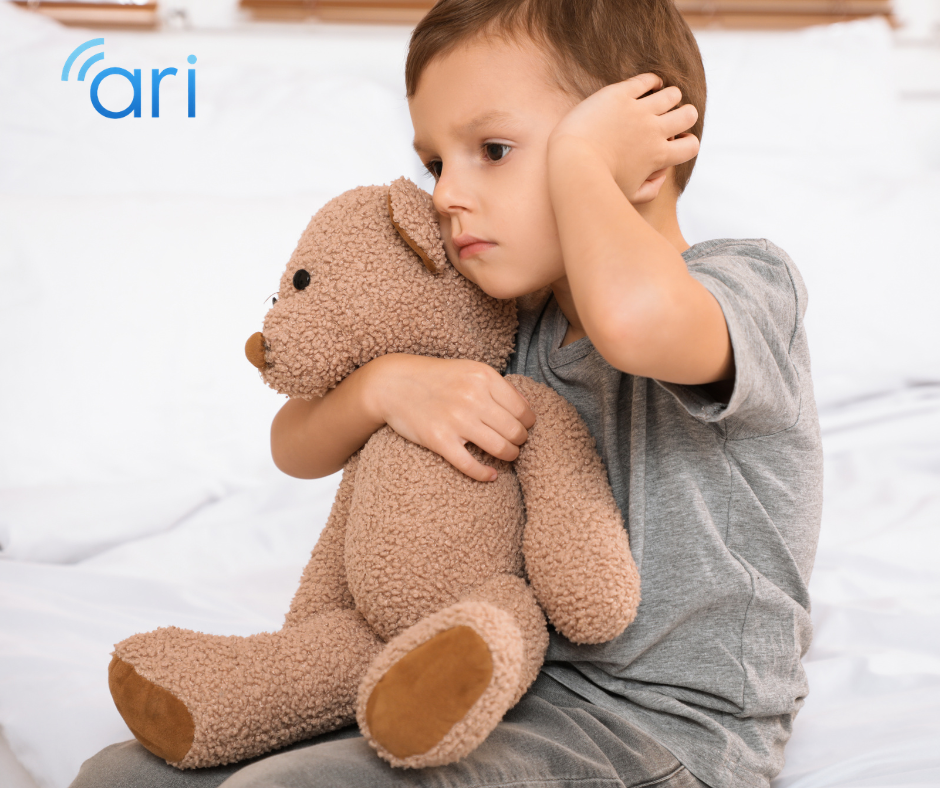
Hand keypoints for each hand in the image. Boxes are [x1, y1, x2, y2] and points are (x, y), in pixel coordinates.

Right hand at [366, 354, 535, 481]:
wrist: (392, 384)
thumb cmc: (434, 377)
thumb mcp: (468, 369)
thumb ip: (497, 386)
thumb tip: (526, 408)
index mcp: (483, 377)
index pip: (522, 409)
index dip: (528, 423)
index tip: (524, 428)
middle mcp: (472, 397)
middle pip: (515, 430)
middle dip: (520, 441)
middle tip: (516, 443)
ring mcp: (456, 420)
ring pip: (501, 448)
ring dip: (510, 456)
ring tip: (508, 455)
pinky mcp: (440, 440)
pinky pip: (471, 465)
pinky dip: (486, 475)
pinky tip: (491, 475)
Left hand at [548, 73, 699, 203]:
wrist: (571, 164)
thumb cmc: (597, 185)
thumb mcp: (629, 196)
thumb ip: (651, 190)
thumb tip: (663, 175)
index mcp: (658, 155)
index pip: (692, 145)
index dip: (686, 143)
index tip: (671, 143)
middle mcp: (653, 130)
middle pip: (689, 114)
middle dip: (683, 116)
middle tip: (666, 120)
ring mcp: (638, 110)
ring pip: (672, 94)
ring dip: (669, 97)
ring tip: (655, 102)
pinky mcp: (619, 94)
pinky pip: (647, 80)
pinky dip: (653, 81)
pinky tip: (648, 86)